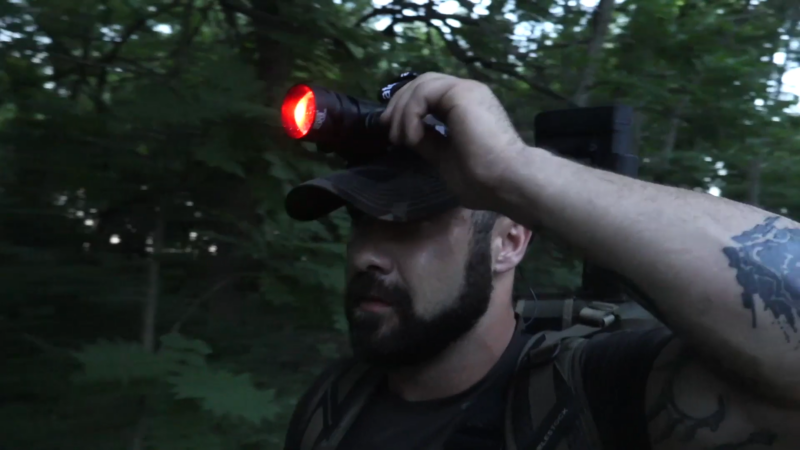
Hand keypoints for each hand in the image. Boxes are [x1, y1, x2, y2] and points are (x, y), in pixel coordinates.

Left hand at [380, 72, 526, 210]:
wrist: (506, 181)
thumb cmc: (482, 178)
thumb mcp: (443, 157)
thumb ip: (428, 141)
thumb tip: (407, 134)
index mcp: (465, 107)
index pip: (429, 94)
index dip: (406, 108)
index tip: (392, 133)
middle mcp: (467, 93)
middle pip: (422, 83)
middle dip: (399, 104)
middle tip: (387, 129)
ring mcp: (466, 90)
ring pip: (421, 85)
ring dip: (402, 111)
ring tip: (400, 139)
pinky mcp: (462, 92)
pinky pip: (424, 93)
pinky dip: (411, 114)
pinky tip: (412, 137)